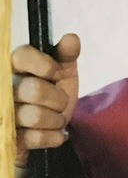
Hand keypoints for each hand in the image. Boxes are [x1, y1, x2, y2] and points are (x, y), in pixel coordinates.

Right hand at [12, 33, 80, 173]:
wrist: (50, 130)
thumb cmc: (53, 97)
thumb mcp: (63, 74)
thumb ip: (66, 56)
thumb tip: (71, 38)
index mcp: (15, 67)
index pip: (22, 55)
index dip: (46, 66)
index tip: (57, 74)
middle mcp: (4, 87)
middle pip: (34, 89)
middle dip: (58, 100)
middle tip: (60, 103)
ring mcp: (4, 113)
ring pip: (35, 116)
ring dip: (56, 120)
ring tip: (55, 119)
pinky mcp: (9, 138)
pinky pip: (35, 139)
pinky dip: (54, 137)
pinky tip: (54, 134)